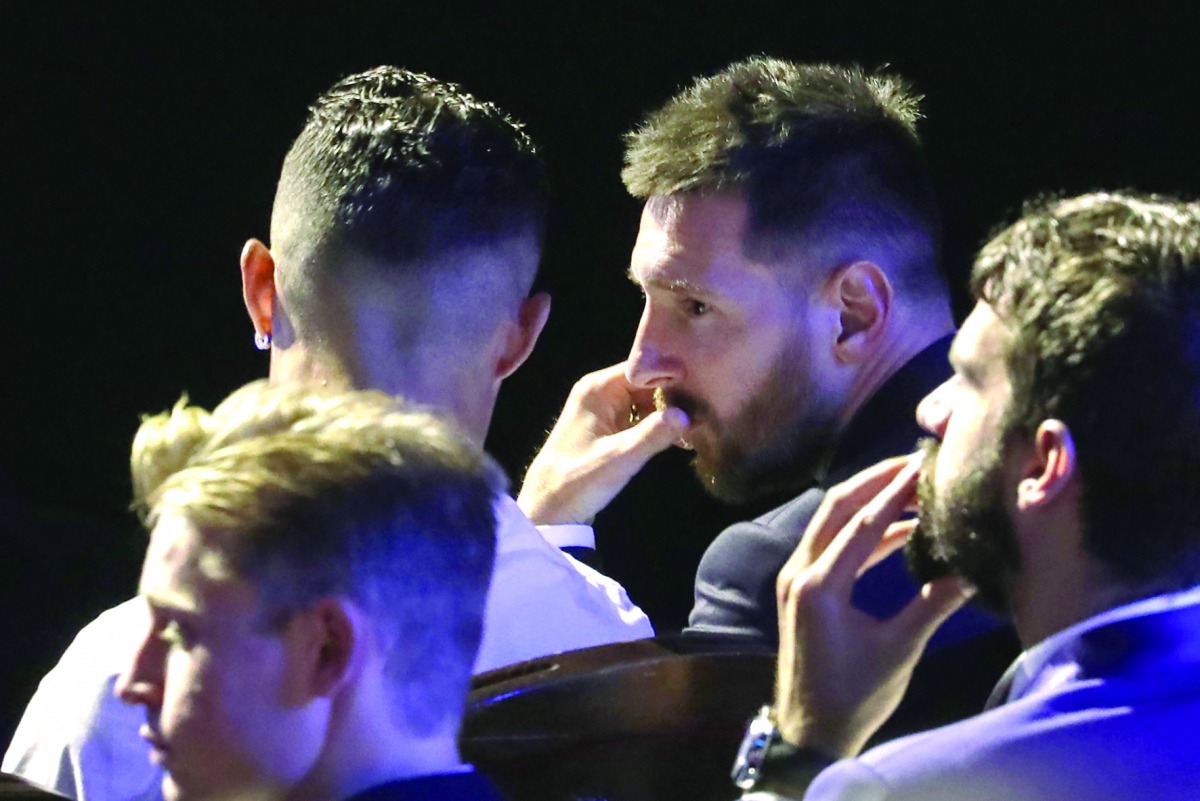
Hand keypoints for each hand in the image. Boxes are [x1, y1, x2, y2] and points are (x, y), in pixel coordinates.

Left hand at [517, 363, 689, 524]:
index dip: (672, 374)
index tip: (703, 384)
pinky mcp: (607, 428)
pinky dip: (656, 425)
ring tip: (700, 419)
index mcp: (598, 388)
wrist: (548, 509)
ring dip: (667, 412)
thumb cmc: (579, 480)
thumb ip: (654, 434)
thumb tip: (687, 415)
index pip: (643, 367)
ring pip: (644, 401)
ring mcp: (603, 409)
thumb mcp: (620, 458)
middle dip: (673, 395)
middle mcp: (600, 391)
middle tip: (706, 407)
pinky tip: (680, 435)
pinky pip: (638, 417)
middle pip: (646, 383)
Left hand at [774, 455, 974, 757]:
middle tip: (914, 462)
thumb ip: (933, 604)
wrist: (809, 733)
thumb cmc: (854, 697)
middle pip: (836, 507)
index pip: (862, 522)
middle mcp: (799, 571)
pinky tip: (898, 529)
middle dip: (875, 481)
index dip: (895, 491)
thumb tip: (974, 571)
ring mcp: (795, 578)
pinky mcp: (800, 588)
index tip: (923, 465)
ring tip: (911, 487)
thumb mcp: (899, 650)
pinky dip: (861, 531)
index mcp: (819, 586)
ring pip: (830, 522)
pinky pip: (829, 544)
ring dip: (867, 501)